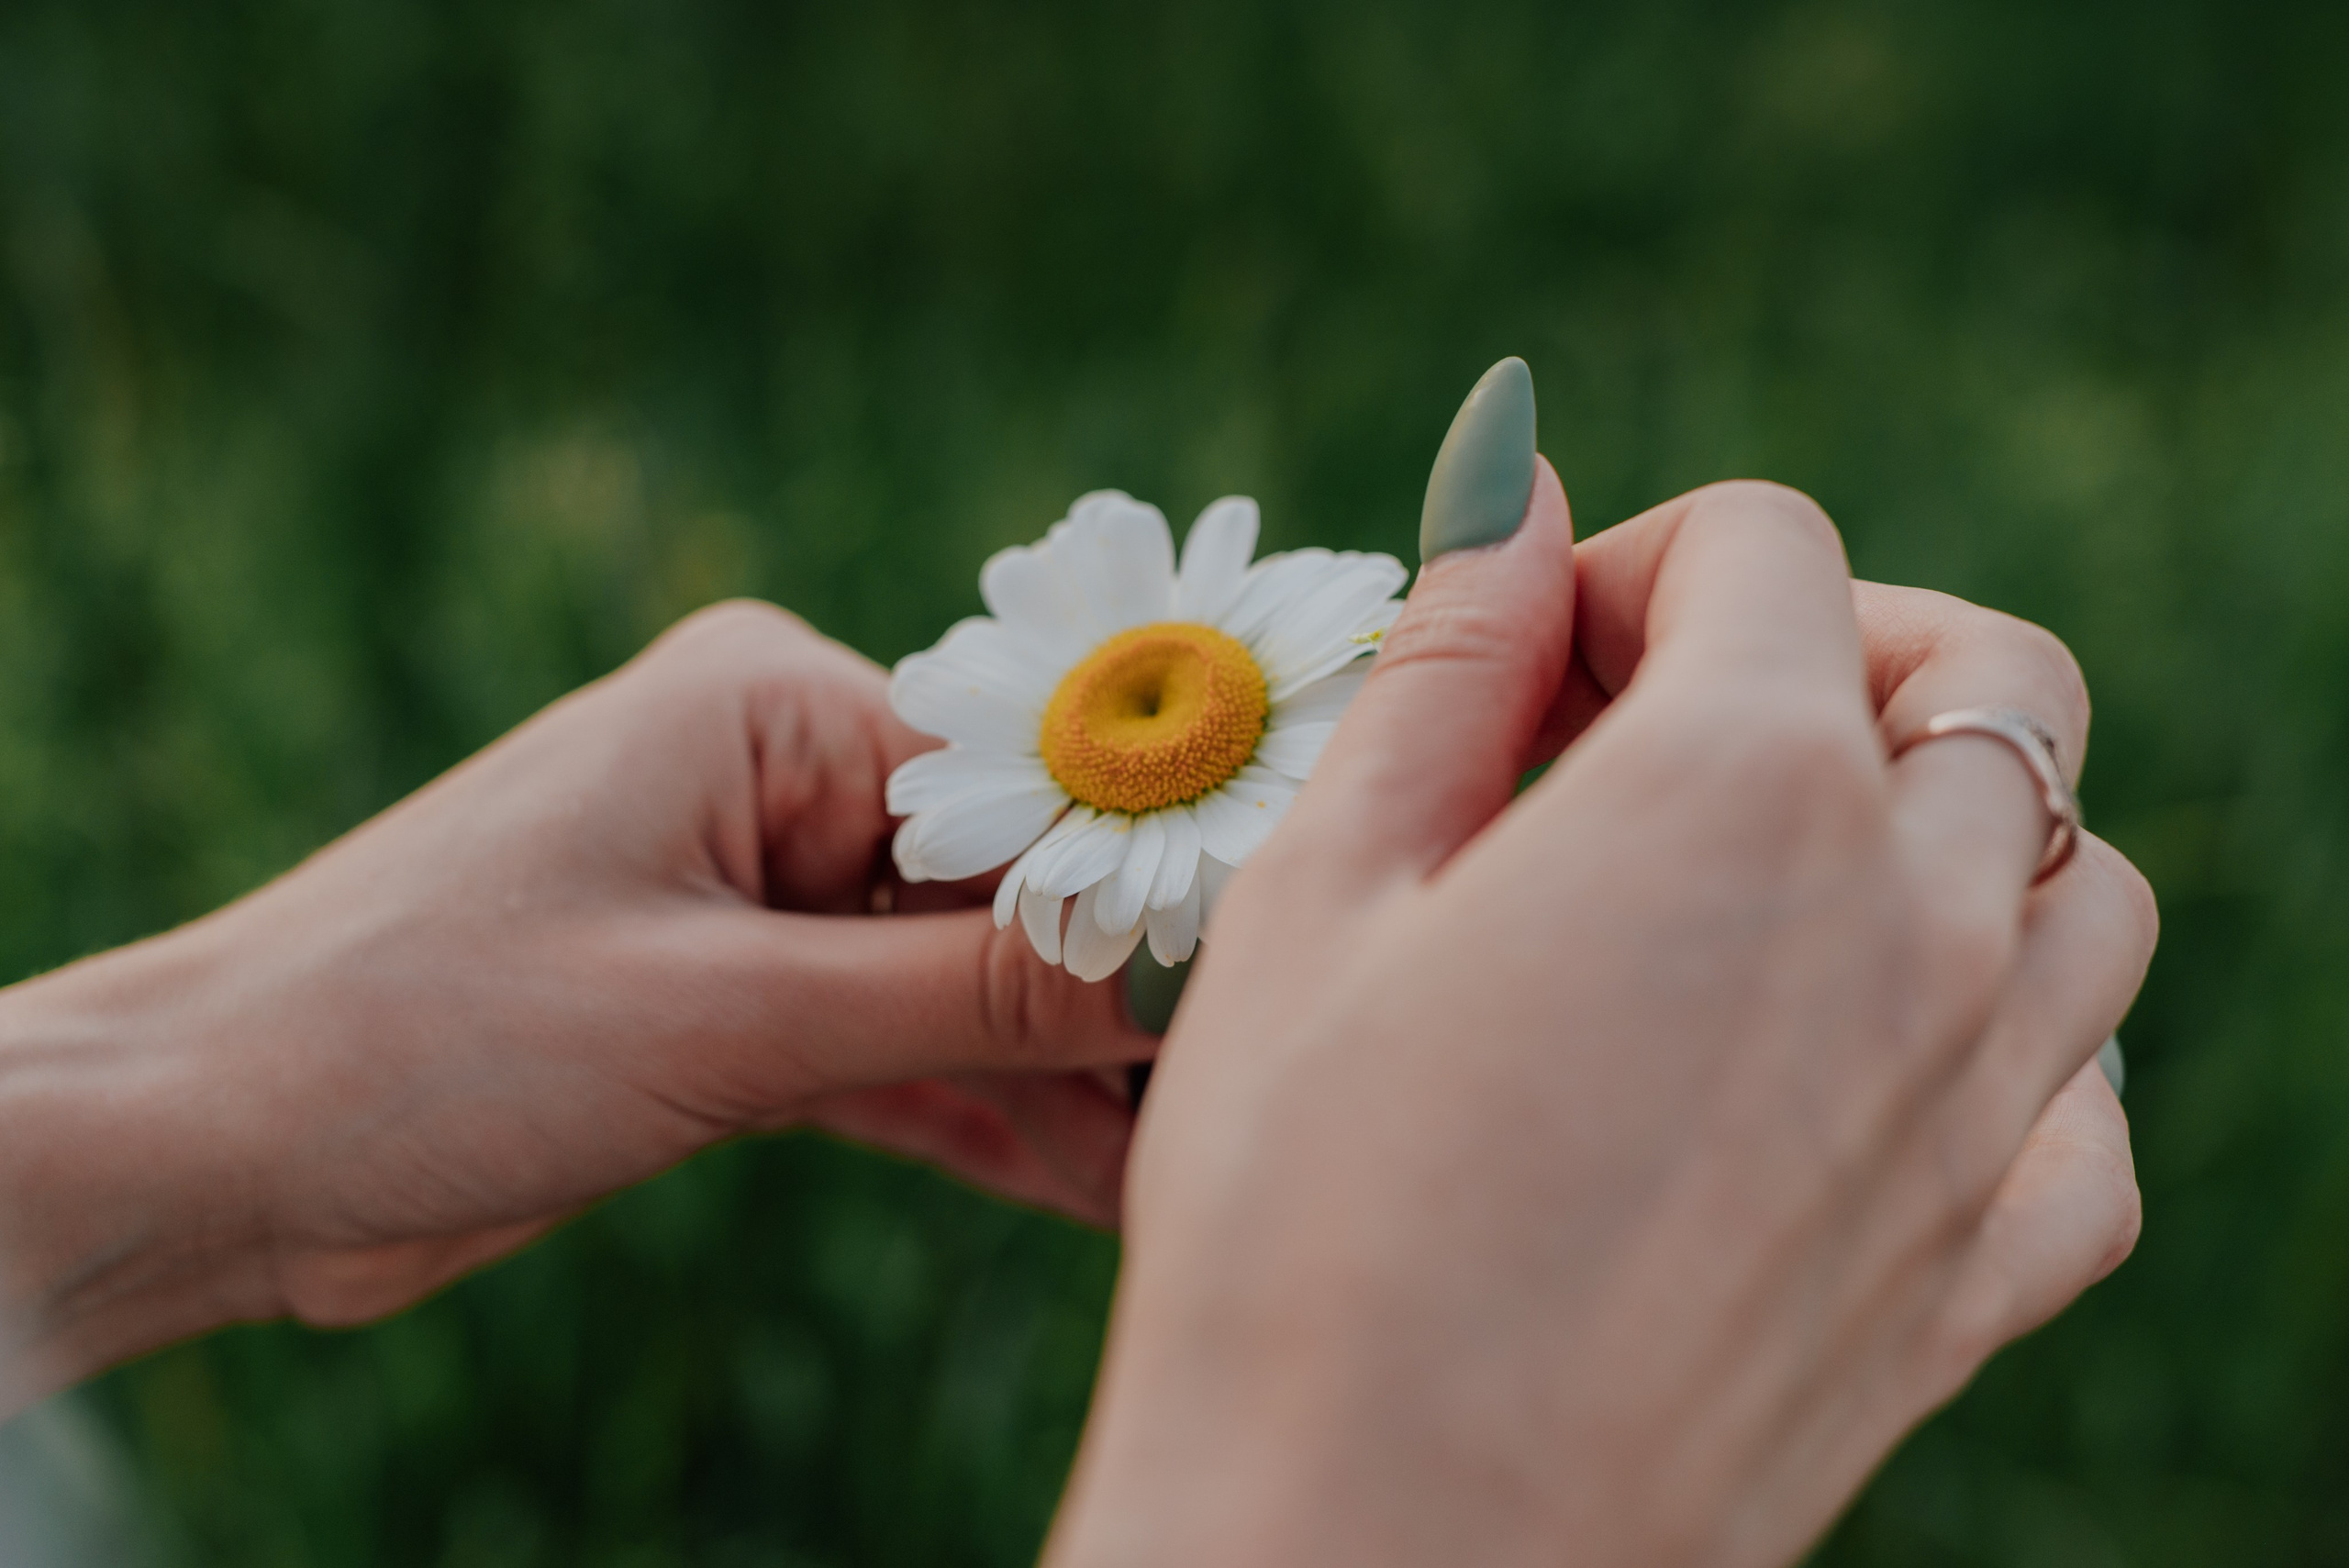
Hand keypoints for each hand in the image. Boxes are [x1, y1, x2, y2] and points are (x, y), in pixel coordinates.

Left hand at [0, 601, 1150, 1410]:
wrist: (220, 1146)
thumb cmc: (431, 1032)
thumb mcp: (730, 1018)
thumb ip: (962, 995)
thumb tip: (1169, 972)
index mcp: (768, 705)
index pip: (1016, 791)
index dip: (1135, 896)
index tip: (1250, 988)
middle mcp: (772, 777)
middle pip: (996, 892)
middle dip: (1099, 1009)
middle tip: (1227, 1106)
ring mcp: (754, 890)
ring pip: (950, 984)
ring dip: (1047, 1085)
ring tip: (1170, 1178)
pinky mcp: (731, 999)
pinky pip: (887, 1048)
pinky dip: (966, 1114)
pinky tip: (1077, 1183)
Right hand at [1048, 470, 2152, 1566]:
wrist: (1366, 1554)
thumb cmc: (1298, 1216)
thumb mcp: (1324, 891)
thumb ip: (1446, 658)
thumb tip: (1511, 476)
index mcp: (1743, 791)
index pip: (1767, 546)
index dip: (1625, 569)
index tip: (1520, 669)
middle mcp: (1921, 923)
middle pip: (1981, 674)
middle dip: (1828, 647)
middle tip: (1651, 736)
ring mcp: (1983, 1110)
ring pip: (2078, 874)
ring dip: (1946, 825)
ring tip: (1761, 892)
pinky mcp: (1984, 1279)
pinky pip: (2086, 1110)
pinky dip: (2008, 1047)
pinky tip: (1860, 1074)